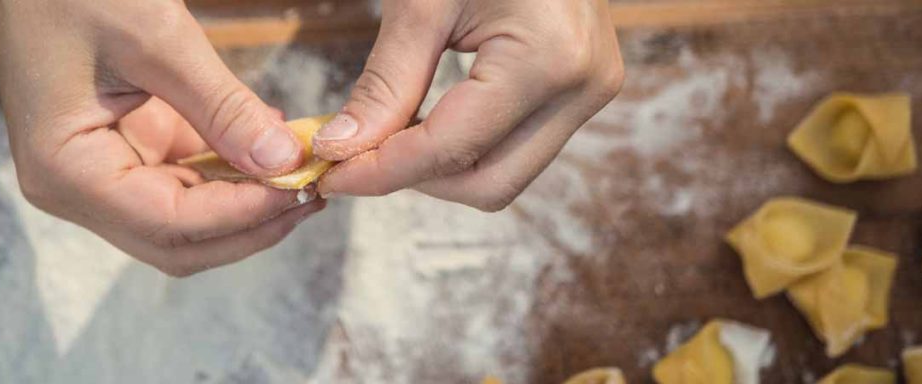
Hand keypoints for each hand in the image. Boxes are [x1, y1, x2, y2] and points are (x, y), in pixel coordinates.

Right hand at [0, 0, 321, 276]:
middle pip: (179, 239)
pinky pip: (186, 179)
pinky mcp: (124, 151)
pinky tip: (273, 146)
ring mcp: (100, 173)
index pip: (168, 224)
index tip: (301, 189)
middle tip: (313, 193)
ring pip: (188, 218)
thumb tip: (283, 161)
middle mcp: (77, 188)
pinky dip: (232, 170)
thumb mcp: (156, 41)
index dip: (241, 215)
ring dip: (246, 201)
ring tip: (304, 171)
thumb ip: (221, 107)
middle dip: (249, 224)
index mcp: (66, 172)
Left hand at [313, 0, 622, 210]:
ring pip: (504, 176)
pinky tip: (424, 121)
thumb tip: (340, 149)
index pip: (452, 148)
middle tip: (354, 158)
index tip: (330, 174)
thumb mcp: (421, 2)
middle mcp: (583, 87)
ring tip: (388, 135)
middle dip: (414, 179)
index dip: (383, 171)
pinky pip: (517, 148)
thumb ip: (385, 84)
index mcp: (548, 59)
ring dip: (440, 169)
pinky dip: (465, 147)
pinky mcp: (583, 90)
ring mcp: (591, 91)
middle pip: (487, 184)